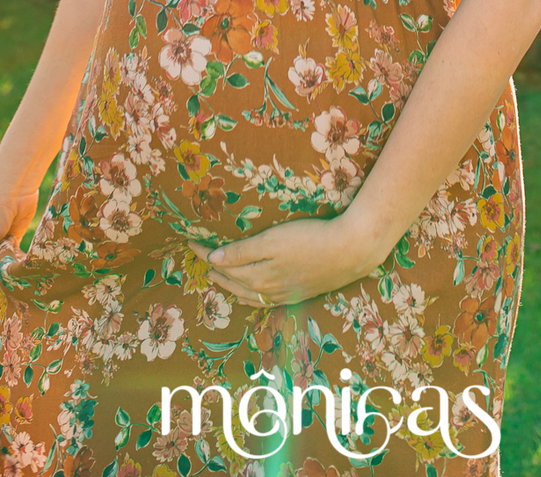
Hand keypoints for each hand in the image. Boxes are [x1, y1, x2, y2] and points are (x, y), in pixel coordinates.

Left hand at [190, 213, 386, 308]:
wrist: (349, 251)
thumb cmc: (310, 239)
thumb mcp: (273, 240)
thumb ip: (243, 252)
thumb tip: (214, 260)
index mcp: (258, 276)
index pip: (223, 266)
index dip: (205, 255)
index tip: (190, 243)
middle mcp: (268, 291)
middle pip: (233, 283)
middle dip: (214, 271)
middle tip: (200, 258)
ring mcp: (283, 294)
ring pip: (247, 294)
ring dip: (230, 285)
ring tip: (217, 276)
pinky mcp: (297, 293)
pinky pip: (264, 300)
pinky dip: (250, 297)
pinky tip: (250, 293)